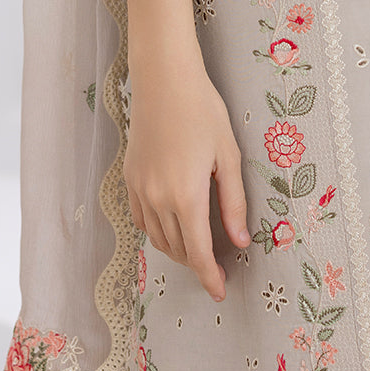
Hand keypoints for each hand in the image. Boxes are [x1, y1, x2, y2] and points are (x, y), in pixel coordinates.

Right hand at [123, 54, 250, 300]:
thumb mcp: (228, 155)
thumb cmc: (202, 111)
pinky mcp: (129, 178)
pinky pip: (142, 219)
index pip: (198, 253)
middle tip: (217, 265)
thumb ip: (233, 202)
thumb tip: (240, 242)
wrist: (163, 80)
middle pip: (177, 249)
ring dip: (178, 249)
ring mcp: (140, 189)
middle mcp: (158, 199)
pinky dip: (157, 231)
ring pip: (157, 238)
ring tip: (198, 247)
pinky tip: (172, 224)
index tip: (220, 291)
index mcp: (186, 196)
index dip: (209, 277)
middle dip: (197, 264)